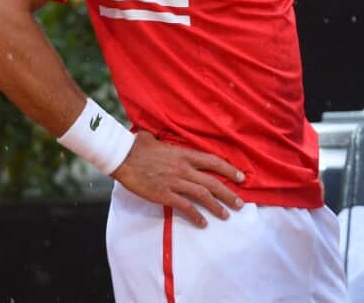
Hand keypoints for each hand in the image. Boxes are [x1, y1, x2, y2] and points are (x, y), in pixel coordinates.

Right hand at [112, 131, 245, 227]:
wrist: (122, 157)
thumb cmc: (137, 146)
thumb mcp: (156, 140)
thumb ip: (165, 142)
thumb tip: (159, 139)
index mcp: (184, 154)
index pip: (213, 162)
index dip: (229, 170)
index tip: (241, 177)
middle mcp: (183, 168)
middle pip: (212, 182)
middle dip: (229, 194)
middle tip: (240, 204)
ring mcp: (175, 182)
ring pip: (202, 196)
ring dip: (217, 207)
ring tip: (226, 215)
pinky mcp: (164, 194)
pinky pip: (185, 207)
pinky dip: (196, 216)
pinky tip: (203, 223)